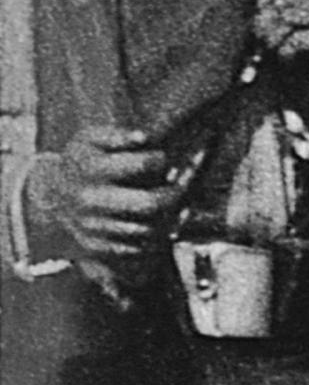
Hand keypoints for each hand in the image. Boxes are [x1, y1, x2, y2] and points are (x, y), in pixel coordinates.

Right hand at [42, 125, 171, 287]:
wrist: (52, 195)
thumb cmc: (83, 161)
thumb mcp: (92, 139)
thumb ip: (119, 136)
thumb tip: (144, 138)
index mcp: (92, 168)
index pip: (146, 164)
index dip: (160, 160)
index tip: (160, 159)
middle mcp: (91, 199)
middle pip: (152, 203)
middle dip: (175, 195)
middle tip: (179, 187)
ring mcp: (94, 225)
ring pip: (149, 229)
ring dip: (166, 219)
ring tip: (166, 205)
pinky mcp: (97, 246)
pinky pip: (138, 248)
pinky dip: (151, 239)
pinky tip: (149, 224)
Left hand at [247, 0, 308, 82]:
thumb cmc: (287, 58)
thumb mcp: (269, 33)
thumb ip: (262, 16)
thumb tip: (251, 9)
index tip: (256, 14)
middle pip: (283, 0)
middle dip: (263, 21)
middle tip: (259, 42)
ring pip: (288, 16)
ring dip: (271, 37)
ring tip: (270, 51)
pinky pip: (297, 39)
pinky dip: (284, 52)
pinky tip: (286, 61)